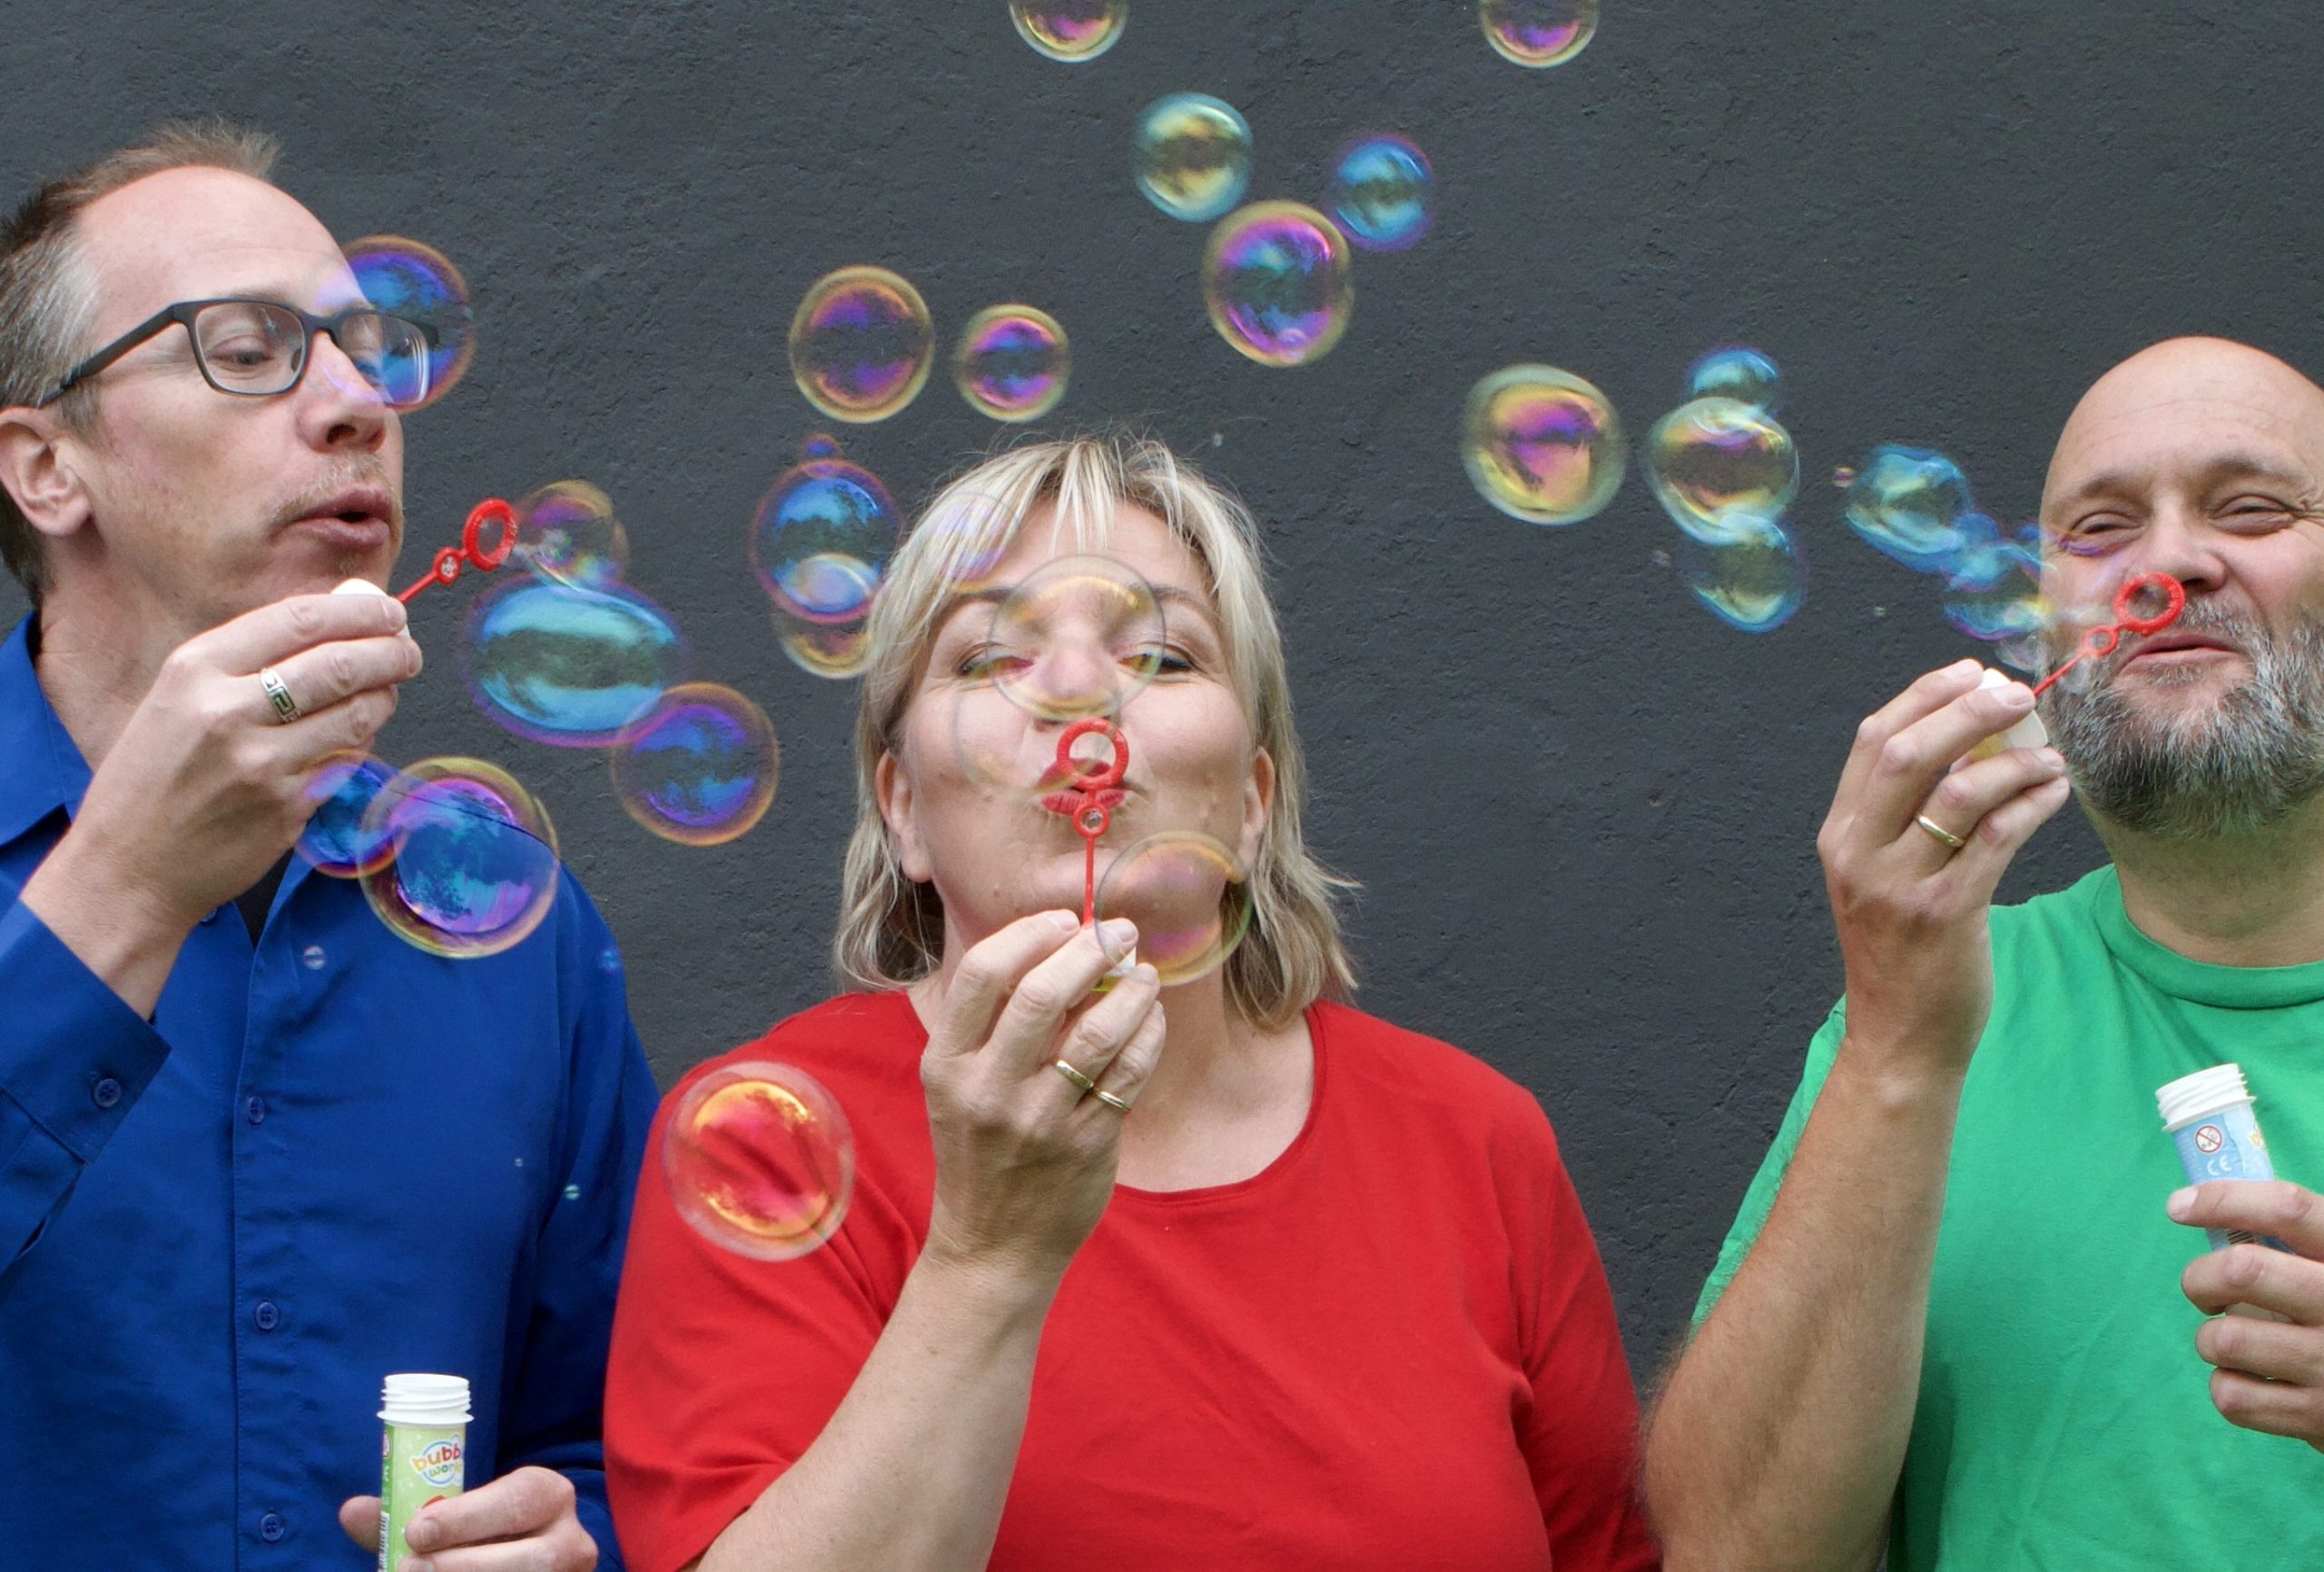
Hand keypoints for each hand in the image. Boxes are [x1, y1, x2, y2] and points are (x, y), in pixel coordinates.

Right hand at [26, 590, 418, 936]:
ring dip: (385, 697)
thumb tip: (342, 613)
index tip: (388, 610)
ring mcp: (262, 763)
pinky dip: (361, 743)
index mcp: (196, 669)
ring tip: (388, 689)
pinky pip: (347, 761)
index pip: (299, 620)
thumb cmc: (155, 772)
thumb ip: (248, 657)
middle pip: (339, 664)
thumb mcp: (178, 697)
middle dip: (390, 651)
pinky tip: (356, 736)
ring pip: (356, 715)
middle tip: (408, 649)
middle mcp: (228, 710)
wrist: (130, 864)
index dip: (357, 610)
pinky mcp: (288, 807)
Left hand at [338, 1466, 596, 1569]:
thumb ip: (407, 1514)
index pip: (518, 1499)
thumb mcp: (456, 1518)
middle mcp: (572, 1541)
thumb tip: (352, 1511)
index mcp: (549, 1495)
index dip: (468, 1516)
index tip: (416, 1531)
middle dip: (463, 1567)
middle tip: (409, 1569)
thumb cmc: (481, 1536)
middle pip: (531, 1559)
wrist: (521, 1558)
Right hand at [919, 909, 1165, 1280]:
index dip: (1030, 933)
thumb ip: (993, 1025)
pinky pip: (1129, 1071)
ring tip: (1144, 974)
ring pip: (1097, 1031)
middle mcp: (987, 1089)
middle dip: (1089, 950)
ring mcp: (1039, 1119)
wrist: (992, 1246)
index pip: (982, 973)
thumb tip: (1059, 946)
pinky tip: (1153, 1019)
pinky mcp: (1086, 1143)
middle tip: (1118, 933)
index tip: (1067, 920)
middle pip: (1041, 993)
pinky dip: (1149, 1033)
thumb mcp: (958, 1087)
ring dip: (1131, 990)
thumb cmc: (980, 1150)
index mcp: (946, 1064)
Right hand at [1817, 660, 2071, 1077]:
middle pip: (1908, 752)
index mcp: (1839, 834)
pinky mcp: (1947, 914)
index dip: (1925, 696)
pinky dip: (2033, 802)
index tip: (1972, 674)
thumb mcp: (1881, 875)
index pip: (1873, 739)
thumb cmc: (1899, 952)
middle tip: (2015, 693)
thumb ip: (1906, 814)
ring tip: (2048, 753)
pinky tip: (2055, 791)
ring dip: (2015, 759)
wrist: (1899, 1037)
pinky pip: (2000, 838)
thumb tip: (1970, 739)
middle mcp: (1859, 854)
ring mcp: (1900, 885)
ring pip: (1961, 791)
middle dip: (1968, 711)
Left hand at [2172, 1181, 2323, 1450]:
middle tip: (2206, 1292)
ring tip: (2240, 1342)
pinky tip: (2256, 1381)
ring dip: (2214, 1339)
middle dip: (2201, 1278)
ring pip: (2225, 1338)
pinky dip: (2228, 1385)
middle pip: (2242, 1270)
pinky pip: (2231, 1395)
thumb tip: (2209, 1211)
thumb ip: (2292, 1245)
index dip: (2224, 1200)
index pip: (2288, 1209)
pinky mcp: (2317, 1419)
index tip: (2179, 1206)